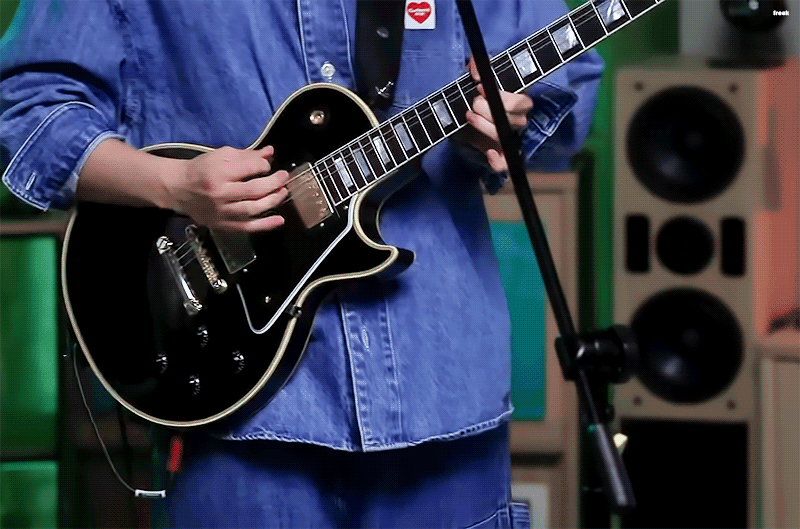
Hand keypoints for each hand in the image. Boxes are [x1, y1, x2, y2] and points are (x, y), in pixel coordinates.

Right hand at [166, 145, 289, 231]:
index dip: (264, 165)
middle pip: (255, 190)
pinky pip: (247, 227)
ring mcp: (221, 212)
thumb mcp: (221, 155)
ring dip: (273, 201)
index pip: (249, 168)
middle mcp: (220, 194)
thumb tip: (270, 153)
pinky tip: (279, 220)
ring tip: (283, 192)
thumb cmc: (201, 169)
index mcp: (218, 173)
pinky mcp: (222, 225)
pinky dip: (265, 225)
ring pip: (253, 209)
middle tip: (284, 177)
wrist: (177, 188)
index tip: (267, 164)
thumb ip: (247, 155)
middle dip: (274, 183)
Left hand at [457, 56, 533, 171]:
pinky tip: (489, 153)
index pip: (522, 102)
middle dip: (489, 110)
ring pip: (506, 138)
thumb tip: (475, 68)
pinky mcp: (499, 154)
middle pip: (514, 120)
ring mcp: (509, 139)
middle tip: (474, 104)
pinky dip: (499, 162)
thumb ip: (475, 68)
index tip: (480, 88)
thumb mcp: (474, 79)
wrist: (466, 114)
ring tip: (470, 117)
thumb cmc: (476, 95)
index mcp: (519, 103)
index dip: (503, 96)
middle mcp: (518, 121)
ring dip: (487, 128)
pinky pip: (506, 164)